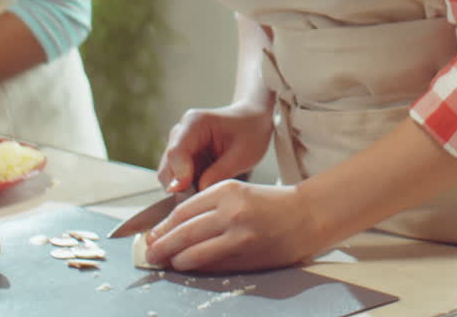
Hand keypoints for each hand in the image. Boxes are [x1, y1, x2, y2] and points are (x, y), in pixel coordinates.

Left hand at [144, 181, 323, 271]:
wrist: (308, 215)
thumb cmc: (273, 204)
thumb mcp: (239, 193)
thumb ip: (210, 207)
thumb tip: (176, 227)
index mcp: (226, 190)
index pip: (183, 210)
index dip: (163, 225)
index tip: (152, 234)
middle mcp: (230, 211)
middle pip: (183, 232)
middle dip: (161, 244)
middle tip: (149, 253)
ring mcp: (238, 234)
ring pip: (193, 251)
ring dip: (175, 259)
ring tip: (165, 262)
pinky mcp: (246, 254)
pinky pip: (212, 263)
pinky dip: (196, 266)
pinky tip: (187, 266)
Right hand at [156, 103, 273, 192]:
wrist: (253, 121)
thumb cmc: (251, 132)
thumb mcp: (242, 154)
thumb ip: (220, 172)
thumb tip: (199, 191)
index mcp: (195, 122)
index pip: (177, 152)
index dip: (180, 175)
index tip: (192, 192)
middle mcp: (180, 131)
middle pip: (167, 166)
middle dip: (182, 186)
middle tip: (205, 197)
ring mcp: (178, 144)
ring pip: (169, 175)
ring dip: (186, 188)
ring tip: (210, 189)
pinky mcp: (181, 156)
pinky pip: (177, 178)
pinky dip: (190, 186)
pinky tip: (208, 184)